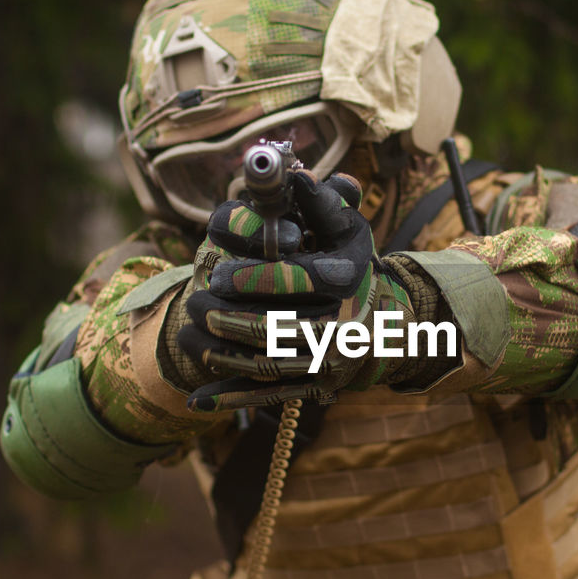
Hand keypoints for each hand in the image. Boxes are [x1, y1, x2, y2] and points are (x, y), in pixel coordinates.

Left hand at [178, 171, 422, 411]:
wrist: (389, 327)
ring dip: (221, 355)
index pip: (295, 282)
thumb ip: (324, 205)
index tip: (215, 275)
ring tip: (187, 335)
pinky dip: (231, 400)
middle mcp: (341, 330)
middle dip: (227, 319)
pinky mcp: (314, 390)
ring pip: (267, 366)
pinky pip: (268, 397)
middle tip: (195, 305)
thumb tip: (300, 178)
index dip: (251, 280)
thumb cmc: (357, 270)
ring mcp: (327, 366)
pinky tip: (197, 401)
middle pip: (274, 329)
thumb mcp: (349, 232)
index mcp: (346, 286)